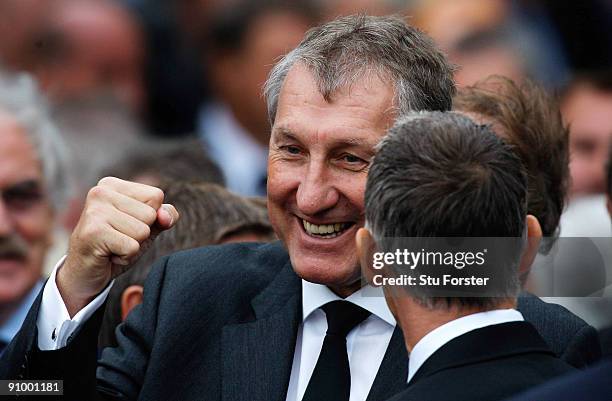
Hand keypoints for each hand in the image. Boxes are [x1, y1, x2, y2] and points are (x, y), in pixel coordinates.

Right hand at [57, 177, 178, 315]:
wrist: (85, 274)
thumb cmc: (117, 246)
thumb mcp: (146, 227)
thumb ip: (164, 216)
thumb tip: (165, 216)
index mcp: (112, 185)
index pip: (156, 196)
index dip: (150, 218)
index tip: (126, 226)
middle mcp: (100, 192)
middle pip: (150, 214)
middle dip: (141, 234)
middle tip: (117, 239)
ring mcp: (95, 211)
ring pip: (143, 231)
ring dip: (133, 246)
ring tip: (112, 246)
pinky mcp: (94, 232)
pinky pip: (133, 247)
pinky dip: (125, 257)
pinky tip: (108, 254)